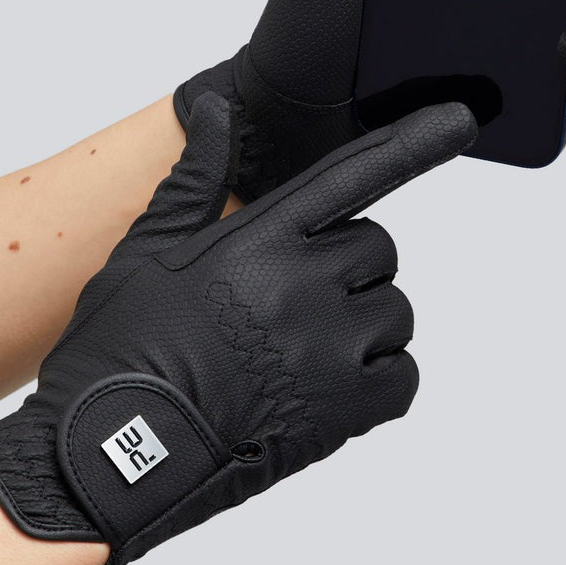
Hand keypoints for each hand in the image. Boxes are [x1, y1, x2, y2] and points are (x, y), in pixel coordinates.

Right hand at [0, 93, 476, 564]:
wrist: (108, 455)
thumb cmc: (120, 347)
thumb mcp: (149, 248)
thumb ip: (197, 174)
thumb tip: (213, 109)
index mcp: (257, 237)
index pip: (352, 174)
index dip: (411, 143)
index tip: (458, 118)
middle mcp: (300, 283)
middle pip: (378, 248)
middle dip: (348, 267)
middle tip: (291, 304)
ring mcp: (328, 348)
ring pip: (394, 311)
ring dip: (362, 326)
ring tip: (297, 354)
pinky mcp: (343, 410)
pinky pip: (403, 376)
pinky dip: (377, 380)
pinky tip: (323, 389)